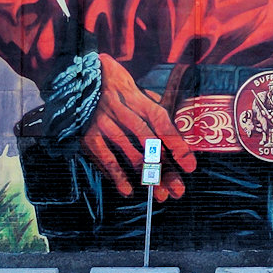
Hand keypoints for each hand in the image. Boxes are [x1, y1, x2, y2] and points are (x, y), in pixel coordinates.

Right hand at [79, 54, 196, 201]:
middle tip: (177, 189)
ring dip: (146, 175)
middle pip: (148, 142)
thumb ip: (155, 115)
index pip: (162, 122)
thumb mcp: (138, 95)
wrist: (83, 79)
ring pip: (129, 152)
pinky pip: (106, 158)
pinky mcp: (89, 135)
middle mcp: (122, 110)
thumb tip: (178, 140)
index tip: (190, 165)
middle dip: (165, 168)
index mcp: (138, 99)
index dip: (177, 144)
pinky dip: (118, 175)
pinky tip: (129, 190)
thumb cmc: (118, 92)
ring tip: (160, 193)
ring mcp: (105, 123)